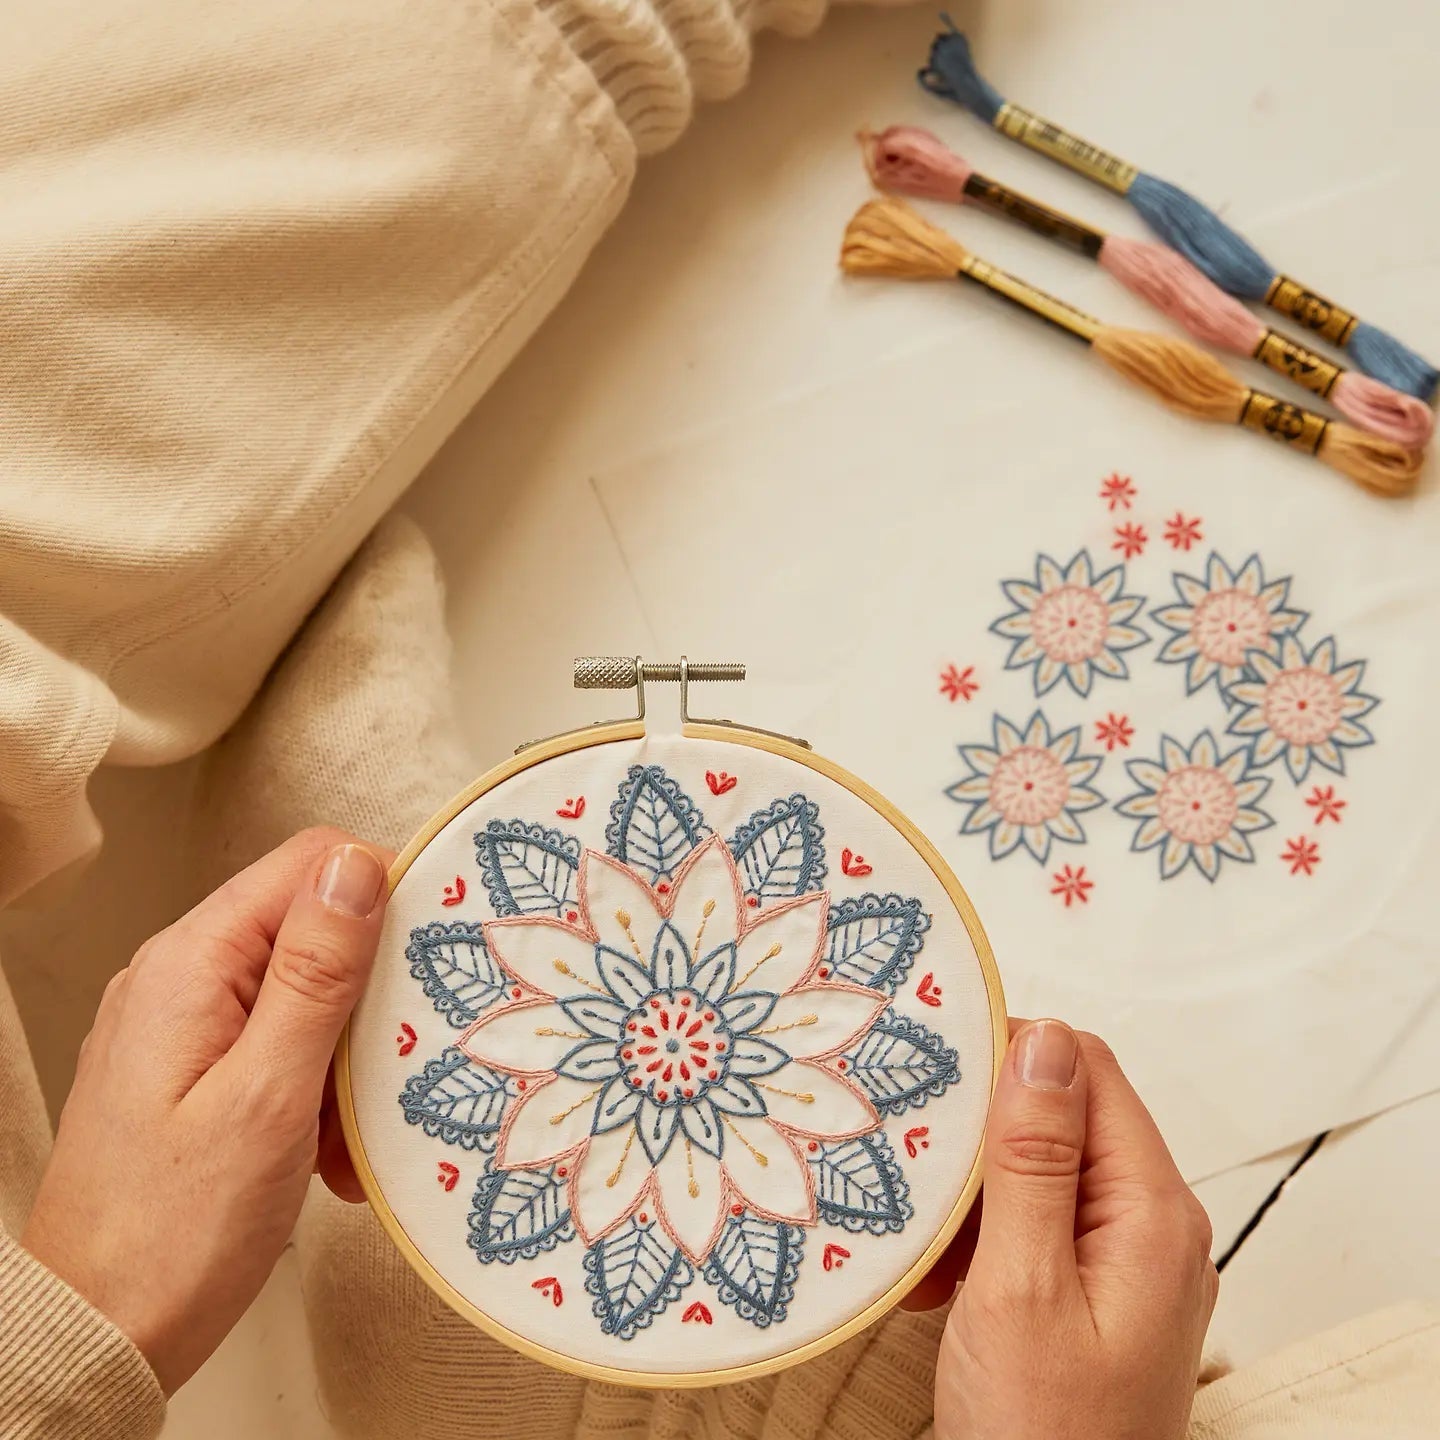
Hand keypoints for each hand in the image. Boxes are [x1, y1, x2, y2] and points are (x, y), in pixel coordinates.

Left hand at [22, 829, 390, 1393]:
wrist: (99, 1336)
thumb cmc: (172, 1233)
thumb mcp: (268, 1097)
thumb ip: (314, 974)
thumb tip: (356, 865)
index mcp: (191, 964)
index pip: (309, 863)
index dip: (381, 896)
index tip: (426, 964)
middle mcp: (181, 978)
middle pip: (312, 930)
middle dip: (367, 998)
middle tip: (391, 1071)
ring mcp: (184, 1026)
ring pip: (306, 995)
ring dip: (346, 1059)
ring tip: (349, 1136)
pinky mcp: (194, 1071)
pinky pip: (281, 1047)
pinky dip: (317, 1092)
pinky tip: (325, 1155)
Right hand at [923, 1020, 1217, 1439]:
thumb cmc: (1042, 1438)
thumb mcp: (1021, 1288)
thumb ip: (1034, 1160)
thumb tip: (1043, 1040)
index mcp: (1152, 1212)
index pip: (1088, 1070)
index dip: (1011, 1055)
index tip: (934, 1071)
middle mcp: (1155, 1226)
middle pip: (1065, 1118)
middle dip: (983, 1133)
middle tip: (914, 1162)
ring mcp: (1130, 1262)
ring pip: (1043, 1171)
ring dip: (976, 1193)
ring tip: (926, 1242)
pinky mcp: (1100, 1293)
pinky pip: (1040, 1225)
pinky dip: (985, 1237)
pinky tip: (942, 1279)